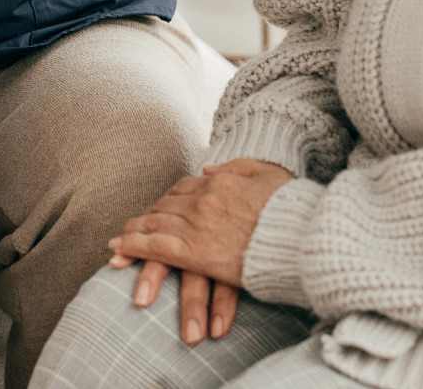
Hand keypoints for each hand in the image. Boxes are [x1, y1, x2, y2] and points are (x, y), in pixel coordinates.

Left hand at [106, 158, 293, 344]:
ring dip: (133, 232)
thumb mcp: (268, 175)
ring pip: (155, 224)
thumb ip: (236, 168)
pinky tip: (119, 250)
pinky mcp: (198, 254)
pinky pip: (157, 247)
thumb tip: (208, 169)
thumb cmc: (293, 210)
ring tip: (117, 243)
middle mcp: (204, 200)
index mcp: (220, 182)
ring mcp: (199, 226)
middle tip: (129, 228)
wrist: (304, 238)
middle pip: (165, 206)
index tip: (156, 208)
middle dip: (145, 218)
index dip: (166, 200)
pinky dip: (134, 246)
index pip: (183, 188)